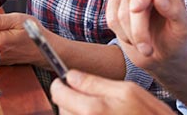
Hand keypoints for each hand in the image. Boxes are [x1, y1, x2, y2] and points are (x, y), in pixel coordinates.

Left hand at [50, 70, 173, 114]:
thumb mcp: (127, 91)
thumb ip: (95, 82)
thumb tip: (70, 76)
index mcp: (92, 110)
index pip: (59, 93)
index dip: (60, 84)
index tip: (63, 80)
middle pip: (62, 108)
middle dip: (70, 99)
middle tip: (88, 95)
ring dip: (76, 111)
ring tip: (99, 110)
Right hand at [107, 0, 186, 73]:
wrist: (162, 54)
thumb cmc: (177, 39)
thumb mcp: (184, 29)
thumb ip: (176, 11)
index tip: (135, 9)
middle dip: (138, 28)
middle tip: (147, 51)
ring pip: (121, 10)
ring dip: (130, 34)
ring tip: (144, 48)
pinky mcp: (117, 2)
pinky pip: (111, 16)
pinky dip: (120, 33)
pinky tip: (132, 40)